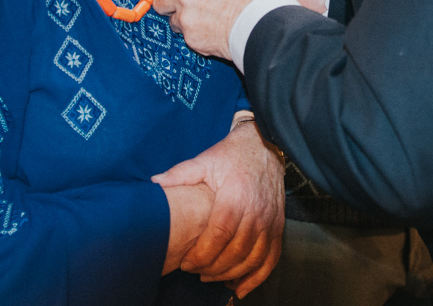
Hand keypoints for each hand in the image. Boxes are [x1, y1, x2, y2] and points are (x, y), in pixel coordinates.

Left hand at [153, 119, 284, 297]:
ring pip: (253, 259)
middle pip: (236, 252)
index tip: (186, 262)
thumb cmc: (232, 155)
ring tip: (210, 277)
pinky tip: (240, 287)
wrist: (266, 145)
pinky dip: (257, 277)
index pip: (219, 234)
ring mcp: (270, 221)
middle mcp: (256, 211)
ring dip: (231, 275)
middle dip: (212, 268)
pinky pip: (271, 258)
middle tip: (194, 271)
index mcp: (235, 196)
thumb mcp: (205, 160)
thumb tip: (154, 183)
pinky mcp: (278, 226)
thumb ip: (180, 174)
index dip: (202, 254)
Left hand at [154, 0, 280, 59]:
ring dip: (184, 22)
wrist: (264, 26)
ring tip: (205, 23)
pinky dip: (197, 37)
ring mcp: (185, 17)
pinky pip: (187, 37)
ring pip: (172, 21)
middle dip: (169, 4)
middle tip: (183, 8)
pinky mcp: (190, 38)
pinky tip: (213, 34)